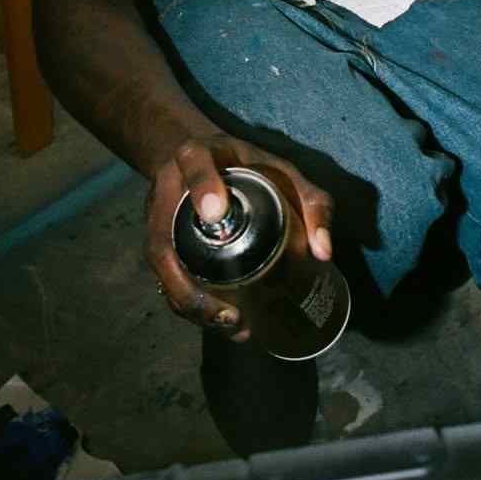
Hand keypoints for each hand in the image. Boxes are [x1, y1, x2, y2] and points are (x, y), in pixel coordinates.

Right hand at [146, 133, 334, 342]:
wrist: (200, 154)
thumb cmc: (248, 165)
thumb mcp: (283, 170)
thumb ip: (311, 202)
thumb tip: (323, 252)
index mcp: (199, 154)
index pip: (195, 163)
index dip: (202, 185)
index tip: (216, 214)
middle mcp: (169, 185)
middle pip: (163, 233)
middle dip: (189, 281)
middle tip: (231, 312)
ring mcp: (157, 214)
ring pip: (160, 263)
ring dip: (188, 302)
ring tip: (232, 326)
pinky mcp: (157, 235)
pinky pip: (163, 273)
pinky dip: (186, 302)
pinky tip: (219, 321)